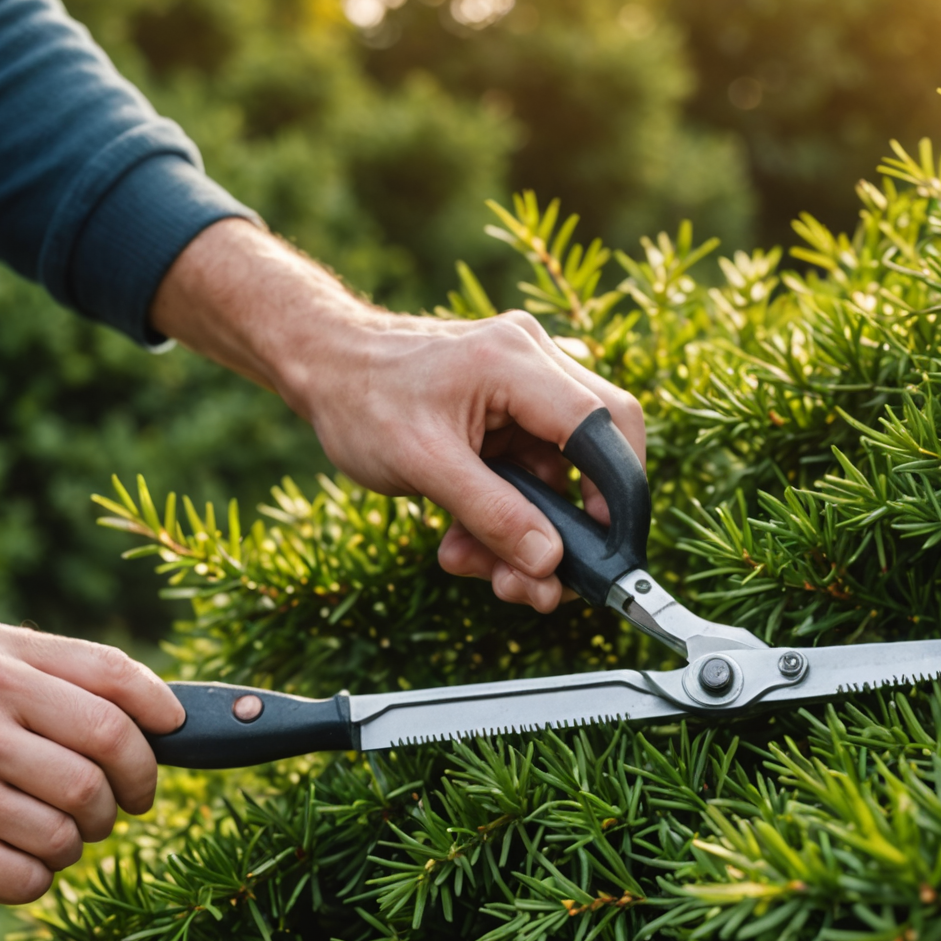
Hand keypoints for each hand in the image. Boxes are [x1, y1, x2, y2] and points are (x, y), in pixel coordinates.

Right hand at [0, 619, 185, 903]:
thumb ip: (39, 670)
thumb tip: (147, 706)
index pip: (115, 679)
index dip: (163, 714)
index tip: (175, 736)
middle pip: (109, 759)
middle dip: (132, 789)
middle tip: (122, 804)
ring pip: (77, 824)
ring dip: (81, 839)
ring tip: (54, 833)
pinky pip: (31, 874)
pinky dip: (39, 874)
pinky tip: (13, 860)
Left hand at [150, 218, 645, 611]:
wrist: (323, 366)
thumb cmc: (361, 399)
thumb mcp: (422, 465)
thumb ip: (491, 513)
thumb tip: (549, 562)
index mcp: (515, 361)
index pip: (601, 424)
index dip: (617, 492)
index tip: (605, 549)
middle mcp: (533, 362)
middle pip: (598, 448)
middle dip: (580, 522)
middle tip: (553, 580)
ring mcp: (526, 385)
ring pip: (563, 473)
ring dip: (532, 532)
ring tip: (490, 575)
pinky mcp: (512, 411)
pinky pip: (533, 473)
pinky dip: (508, 516)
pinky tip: (468, 546)